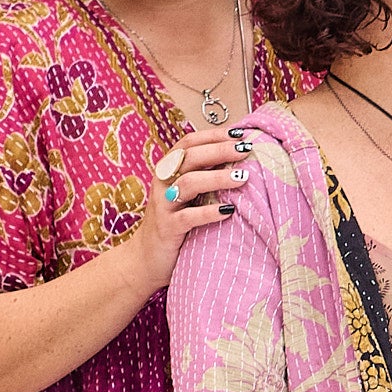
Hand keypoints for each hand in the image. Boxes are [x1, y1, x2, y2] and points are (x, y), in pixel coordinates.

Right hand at [100, 131, 241, 296]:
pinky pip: (187, 217)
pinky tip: (228, 212)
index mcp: (168, 170)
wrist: (147, 258)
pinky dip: (208, 213)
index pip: (188, 143)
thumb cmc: (176, 222)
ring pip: (188, 183)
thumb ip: (204, 176)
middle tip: (245, 149)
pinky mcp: (167, 228)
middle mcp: (163, 183)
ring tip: (242, 178)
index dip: (213, 135)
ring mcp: (163, 205)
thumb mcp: (187, 196)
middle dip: (219, 151)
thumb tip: (240, 159)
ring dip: (217, 178)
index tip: (239, 133)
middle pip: (189, 157)